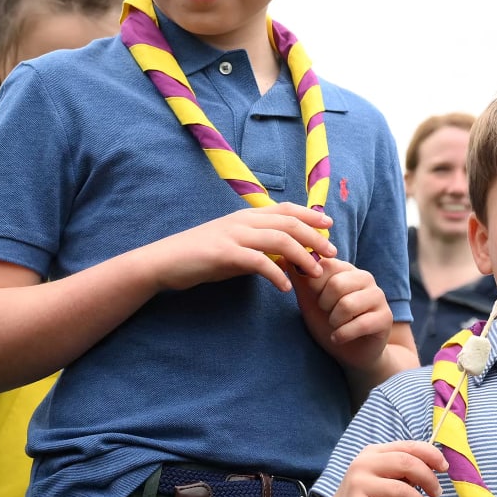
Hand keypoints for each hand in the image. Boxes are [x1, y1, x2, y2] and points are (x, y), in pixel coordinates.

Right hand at [143, 202, 336, 292]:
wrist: (164, 262)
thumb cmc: (201, 256)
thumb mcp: (235, 245)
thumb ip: (259, 246)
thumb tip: (286, 255)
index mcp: (246, 216)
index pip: (285, 209)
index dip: (309, 215)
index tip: (329, 226)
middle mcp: (242, 221)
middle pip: (288, 223)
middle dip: (314, 237)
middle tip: (332, 253)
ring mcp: (232, 235)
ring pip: (278, 240)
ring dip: (302, 257)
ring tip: (315, 273)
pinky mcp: (223, 254)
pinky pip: (258, 262)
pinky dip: (276, 274)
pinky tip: (286, 287)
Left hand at [292, 256, 394, 372]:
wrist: (349, 353)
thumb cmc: (329, 323)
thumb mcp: (309, 300)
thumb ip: (300, 279)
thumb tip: (285, 257)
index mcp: (346, 269)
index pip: (325, 265)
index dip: (314, 287)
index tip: (316, 299)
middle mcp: (365, 278)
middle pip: (336, 284)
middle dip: (324, 305)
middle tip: (327, 314)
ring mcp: (378, 297)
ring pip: (348, 305)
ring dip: (334, 322)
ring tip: (335, 326)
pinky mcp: (385, 317)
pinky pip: (360, 324)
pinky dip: (342, 335)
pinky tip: (338, 338)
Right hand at [316, 442, 447, 496]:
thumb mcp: (386, 479)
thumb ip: (406, 470)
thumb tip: (437, 467)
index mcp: (373, 452)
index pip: (408, 447)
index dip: (431, 455)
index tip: (445, 468)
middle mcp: (362, 464)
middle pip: (407, 464)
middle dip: (429, 479)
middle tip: (437, 494)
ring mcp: (357, 485)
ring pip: (401, 491)